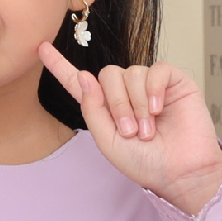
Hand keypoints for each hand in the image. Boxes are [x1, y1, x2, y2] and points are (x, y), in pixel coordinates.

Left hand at [39, 44, 221, 216]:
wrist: (181, 172)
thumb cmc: (146, 164)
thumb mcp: (108, 143)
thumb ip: (93, 111)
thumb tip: (85, 77)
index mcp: (106, 108)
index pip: (79, 83)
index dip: (60, 66)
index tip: (40, 48)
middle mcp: (126, 92)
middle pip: (108, 74)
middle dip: (116, 103)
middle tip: (131, 131)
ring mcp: (149, 85)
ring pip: (131, 73)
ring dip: (136, 103)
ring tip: (147, 129)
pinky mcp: (172, 81)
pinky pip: (156, 70)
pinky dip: (153, 90)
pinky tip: (158, 110)